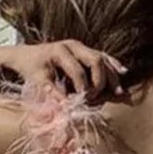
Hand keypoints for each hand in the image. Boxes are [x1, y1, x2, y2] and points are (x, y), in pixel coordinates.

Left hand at [0, 40, 126, 100]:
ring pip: (103, 58)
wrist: (28, 56)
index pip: (77, 70)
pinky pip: (104, 57)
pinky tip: (124, 73)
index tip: (82, 101)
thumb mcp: (37, 81)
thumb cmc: (32, 68)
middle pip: (95, 60)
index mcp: (60, 50)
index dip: (82, 87)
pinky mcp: (86, 51)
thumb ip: (51, 93)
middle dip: (99, 81)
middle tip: (94, 97)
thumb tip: (66, 108)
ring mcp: (82, 47)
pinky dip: (113, 65)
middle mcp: (73, 45)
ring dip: (112, 75)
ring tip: (118, 92)